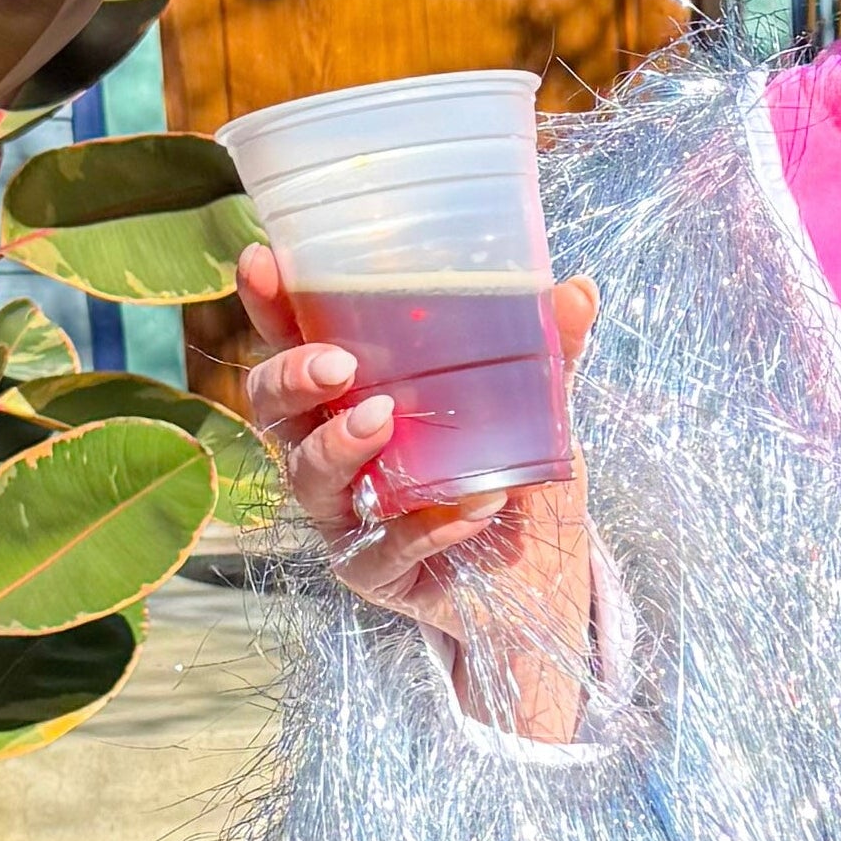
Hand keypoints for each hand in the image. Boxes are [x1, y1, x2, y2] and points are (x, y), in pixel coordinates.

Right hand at [236, 244, 603, 731]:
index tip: (261, 261)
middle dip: (290, 378)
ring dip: (340, 445)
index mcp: (353, 395)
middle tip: (336, 363)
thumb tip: (578, 288)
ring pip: (309, 479)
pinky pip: (382, 550)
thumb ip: (548, 350)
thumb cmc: (516, 474)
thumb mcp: (536, 406)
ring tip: (383, 418)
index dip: (270, 306)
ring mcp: (348, 516)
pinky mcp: (378, 574)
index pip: (294, 343)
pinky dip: (425, 526)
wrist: (545, 579)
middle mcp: (334, 453)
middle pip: (274, 411)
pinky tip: (469, 508)